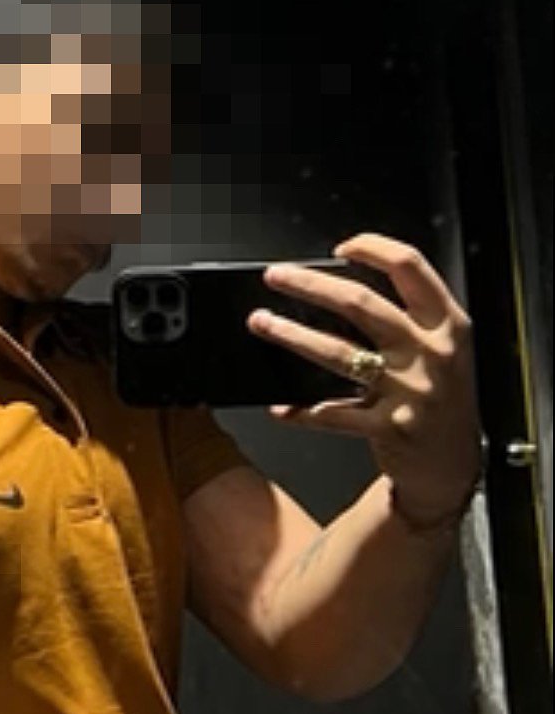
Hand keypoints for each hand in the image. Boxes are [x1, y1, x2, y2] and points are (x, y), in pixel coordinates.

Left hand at [247, 233, 482, 522]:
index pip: (410, 267)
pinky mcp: (388, 427)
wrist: (451, 465)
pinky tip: (280, 408)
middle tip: (275, 276)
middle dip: (310, 285)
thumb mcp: (442, 349)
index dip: (372, 248)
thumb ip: (410, 318)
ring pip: (339, 353)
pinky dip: (301, 411)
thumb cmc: (439, 398)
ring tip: (262, 323)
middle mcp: (430, 352)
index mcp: (447, 324)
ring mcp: (409, 391)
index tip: (340, 248)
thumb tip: (341, 286)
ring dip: (292, 335)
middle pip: (361, 304)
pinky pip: (332, 414)